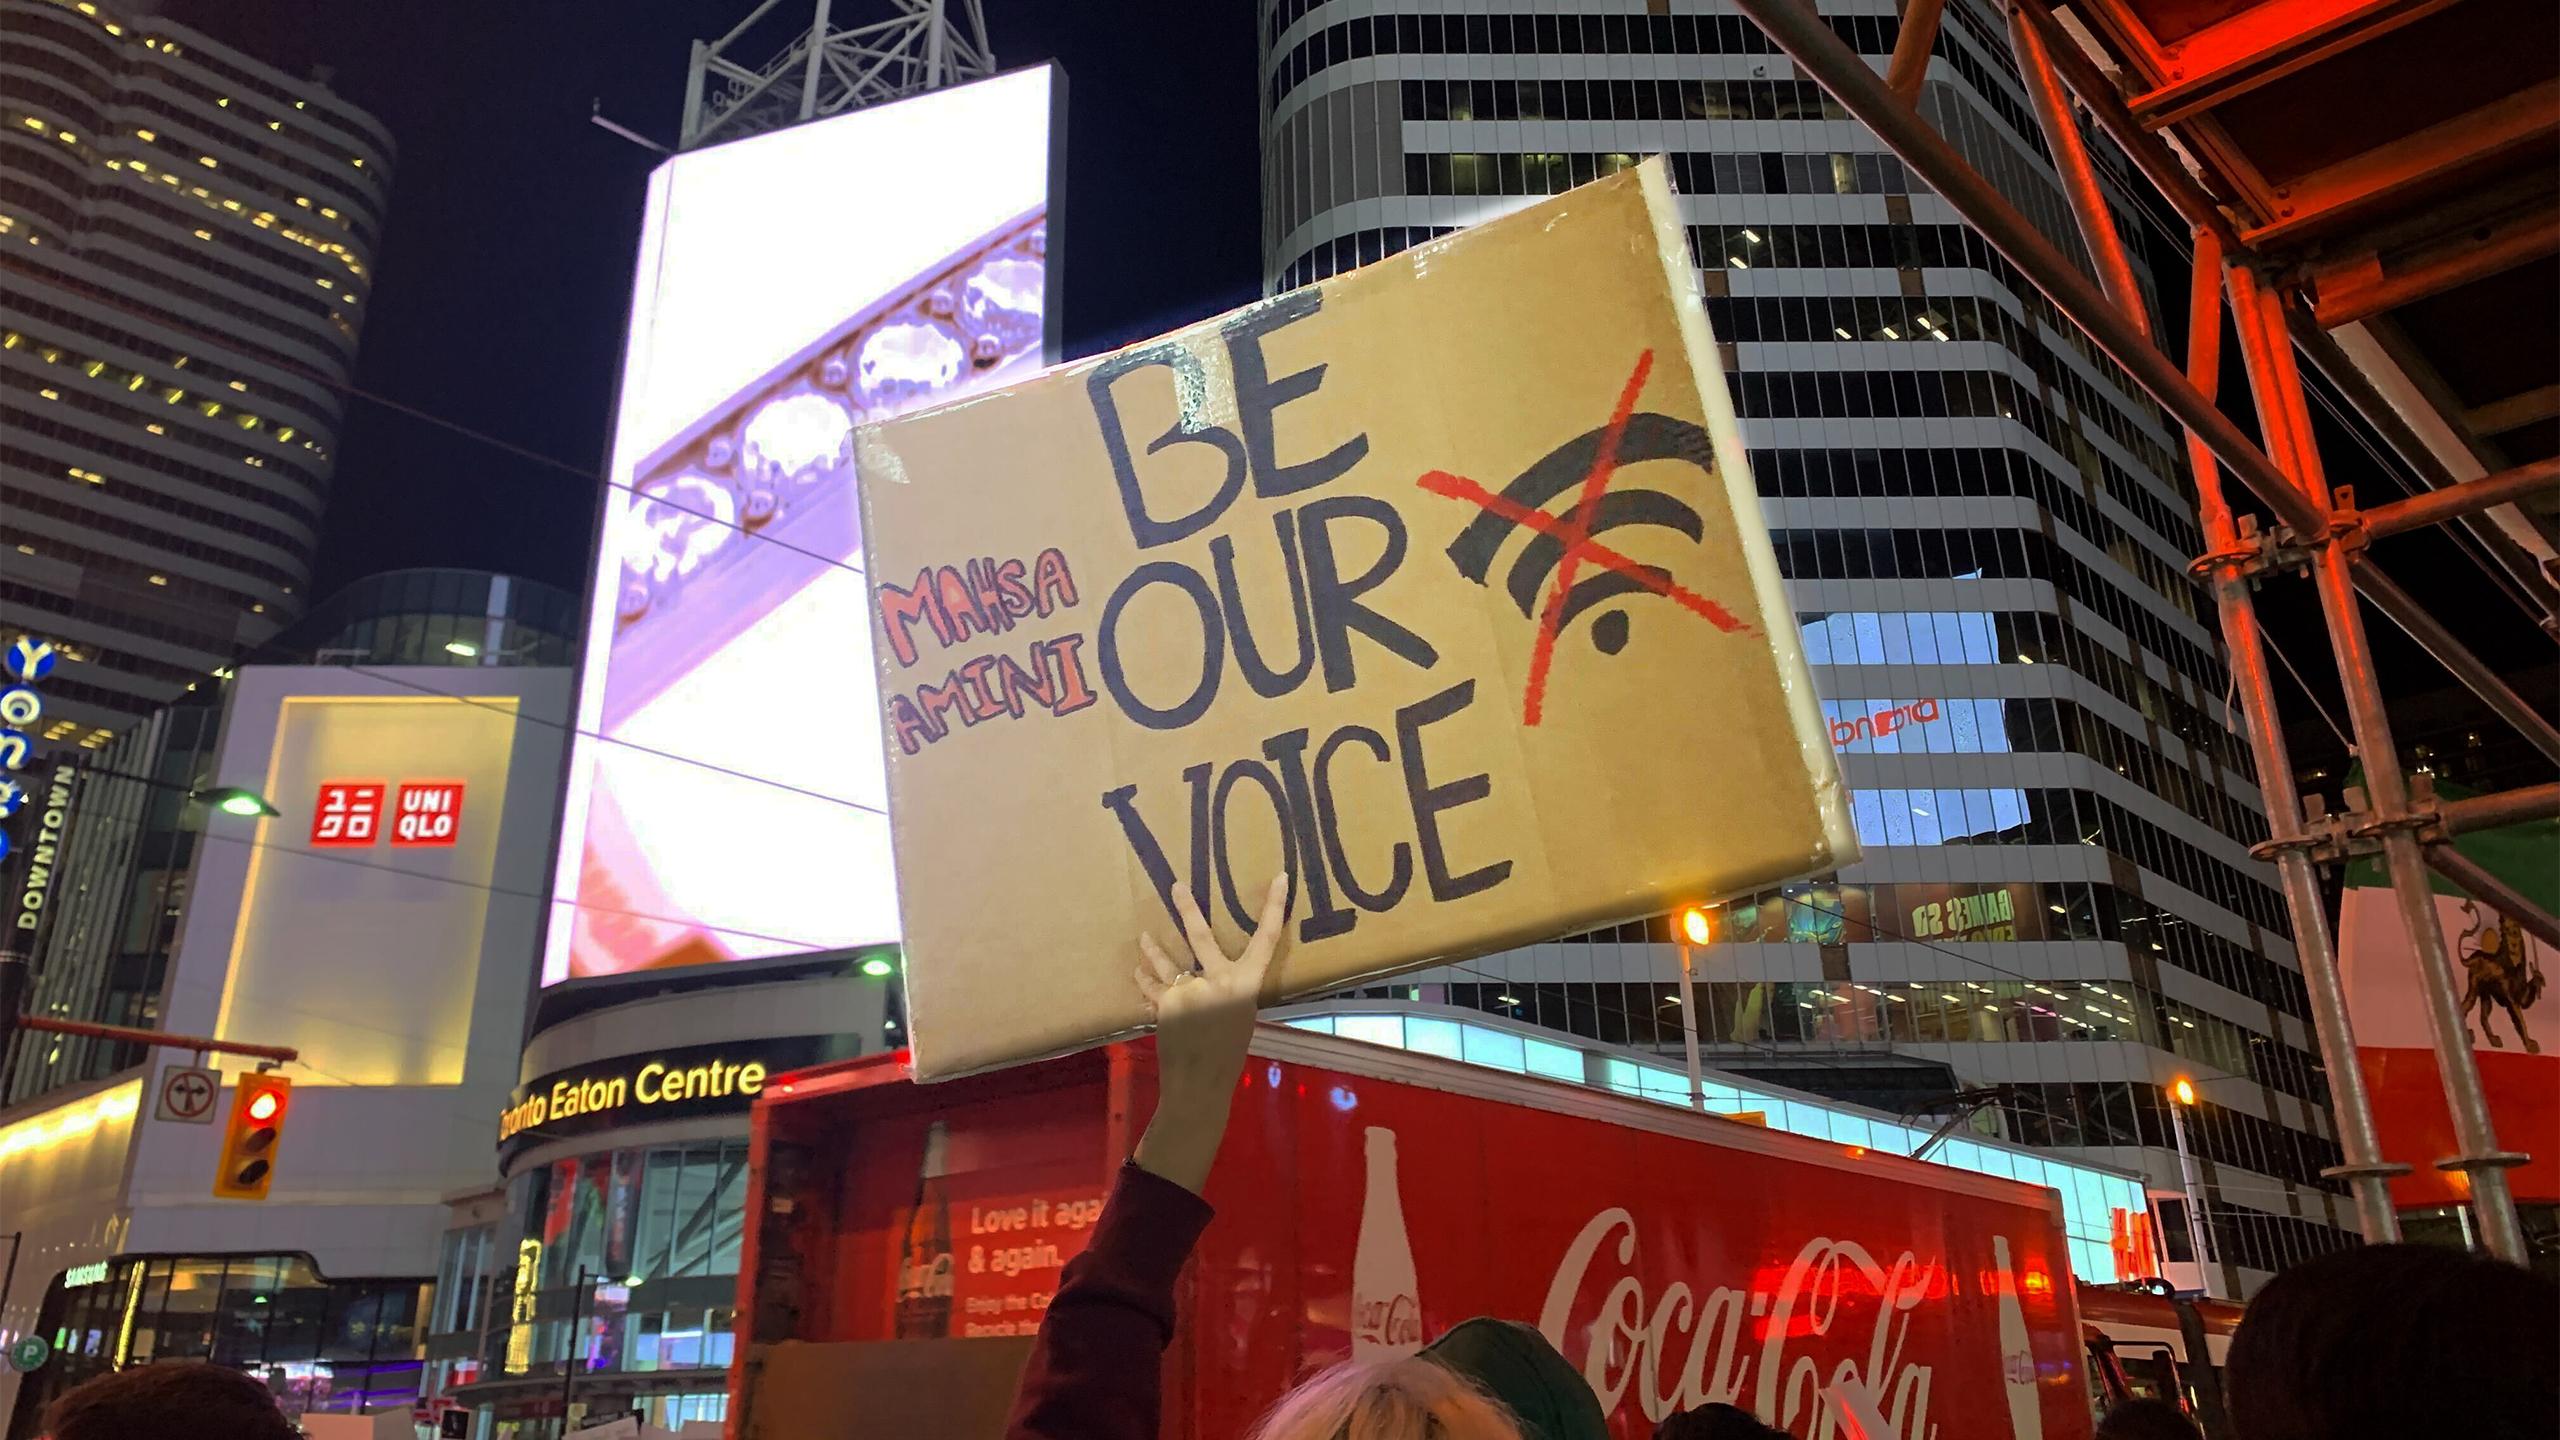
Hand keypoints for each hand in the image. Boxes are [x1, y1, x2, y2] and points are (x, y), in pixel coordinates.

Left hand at [1130, 875, 1289, 1193]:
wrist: (1200, 1083)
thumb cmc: (1227, 1054)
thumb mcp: (1240, 1017)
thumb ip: (1229, 992)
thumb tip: (1215, 977)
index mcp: (1246, 984)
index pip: (1267, 939)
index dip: (1275, 907)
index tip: (1280, 878)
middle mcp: (1219, 980)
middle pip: (1201, 935)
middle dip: (1187, 908)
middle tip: (1176, 886)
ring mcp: (1190, 989)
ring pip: (1166, 959)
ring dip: (1152, 948)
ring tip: (1143, 936)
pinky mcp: (1165, 1002)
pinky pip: (1151, 984)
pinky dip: (1144, 979)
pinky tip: (1138, 971)